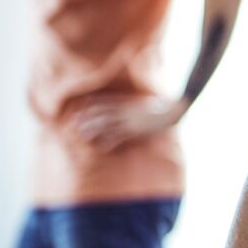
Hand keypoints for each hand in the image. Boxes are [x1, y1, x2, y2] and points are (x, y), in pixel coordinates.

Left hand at [71, 95, 187, 152]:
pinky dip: (108, 142)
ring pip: (105, 125)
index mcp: (126, 101)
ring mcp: (129, 121)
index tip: (80, 107)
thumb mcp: (144, 100)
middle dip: (87, 118)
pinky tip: (101, 147)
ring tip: (83, 135)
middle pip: (100, 113)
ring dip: (92, 130)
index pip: (103, 101)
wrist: (172, 111)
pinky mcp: (134, 131)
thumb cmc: (160, 106)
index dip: (90, 104)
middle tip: (75, 124)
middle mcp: (124, 110)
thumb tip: (127, 102)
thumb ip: (132, 101)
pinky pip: (118, 137)